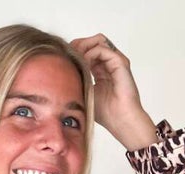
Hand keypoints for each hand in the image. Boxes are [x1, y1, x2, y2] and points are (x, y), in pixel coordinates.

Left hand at [69, 33, 157, 150]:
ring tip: (76, 60)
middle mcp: (110, 64)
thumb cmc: (106, 113)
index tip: (64, 58)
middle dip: (78, 45)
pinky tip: (84, 64)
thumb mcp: (86, 93)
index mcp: (102, 70)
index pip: (88, 50)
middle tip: (68, 55)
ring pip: (98, 41)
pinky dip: (91, 53)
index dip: (76, 50)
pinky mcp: (120, 63)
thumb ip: (79, 79)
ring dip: (84, 47)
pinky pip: (102, 49)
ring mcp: (116, 62)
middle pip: (93, 42)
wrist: (121, 120)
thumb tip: (63, 69)